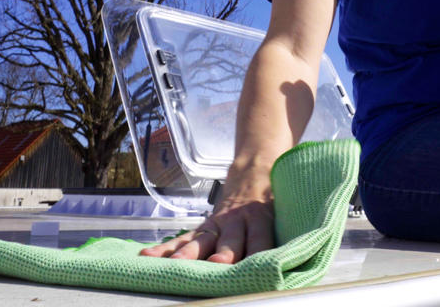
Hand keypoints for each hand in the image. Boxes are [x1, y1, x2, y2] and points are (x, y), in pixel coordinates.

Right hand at [139, 169, 274, 262]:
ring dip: (189, 254)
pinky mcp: (204, 227)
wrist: (255, 171)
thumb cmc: (272, 200)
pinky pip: (183, 239)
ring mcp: (218, 224)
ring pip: (202, 240)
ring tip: (176, 265)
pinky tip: (148, 257)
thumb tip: (292, 261)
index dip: (259, 251)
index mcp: (262, 218)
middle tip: (219, 263)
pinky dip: (165, 249)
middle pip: (231, 240)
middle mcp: (238, 221)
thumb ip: (281, 233)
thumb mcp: (283, 212)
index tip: (259, 268)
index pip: (262, 238)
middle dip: (225, 253)